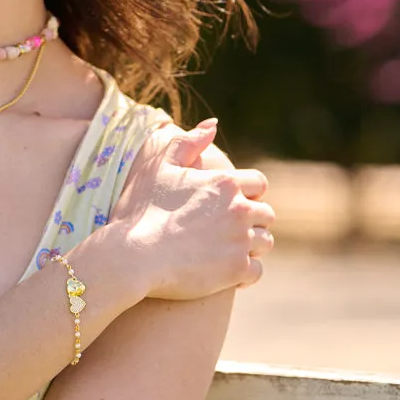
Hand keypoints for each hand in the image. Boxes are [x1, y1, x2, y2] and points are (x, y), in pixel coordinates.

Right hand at [108, 119, 274, 301]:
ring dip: (251, 246)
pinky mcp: (236, 270)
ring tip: (228, 252)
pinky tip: (228, 274)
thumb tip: (213, 125)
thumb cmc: (141, 210)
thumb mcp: (159, 167)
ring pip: (265, 243)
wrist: (133, 256)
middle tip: (228, 231)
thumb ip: (187, 143)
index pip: (259, 184)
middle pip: (266, 214)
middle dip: (251, 221)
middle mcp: (239, 210)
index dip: (248, 193)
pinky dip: (245, 273)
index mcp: (225, 183)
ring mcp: (240, 241)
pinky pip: (256, 271)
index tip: (231, 204)